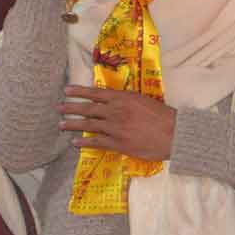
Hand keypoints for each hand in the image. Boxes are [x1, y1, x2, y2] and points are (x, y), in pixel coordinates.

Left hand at [59, 85, 175, 159]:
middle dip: (71, 108)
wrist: (175, 134)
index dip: (79, 92)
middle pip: (88, 109)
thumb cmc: (163, 116)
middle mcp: (116, 111)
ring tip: (61, 125)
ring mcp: (115, 128)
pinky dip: (84, 143)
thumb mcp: (144, 101)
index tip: (67, 90)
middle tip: (59, 108)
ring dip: (72, 125)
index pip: (95, 93)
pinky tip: (75, 143)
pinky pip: (97, 143)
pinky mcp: (118, 144)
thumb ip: (127, 101)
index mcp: (123, 98)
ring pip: (89, 125)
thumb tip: (113, 101)